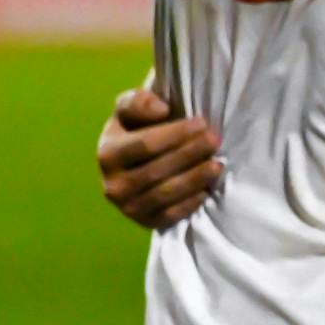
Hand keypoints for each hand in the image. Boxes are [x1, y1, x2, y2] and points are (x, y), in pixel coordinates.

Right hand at [97, 86, 221, 229]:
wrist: (137, 160)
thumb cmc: (138, 127)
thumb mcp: (132, 108)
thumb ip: (139, 102)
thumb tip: (161, 109)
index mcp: (108, 154)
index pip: (145, 145)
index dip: (176, 134)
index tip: (201, 123)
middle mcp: (113, 185)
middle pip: (157, 170)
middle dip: (190, 154)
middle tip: (215, 141)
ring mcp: (127, 208)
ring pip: (165, 194)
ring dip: (194, 179)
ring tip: (217, 164)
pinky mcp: (145, 222)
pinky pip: (169, 216)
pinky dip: (189, 203)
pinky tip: (207, 190)